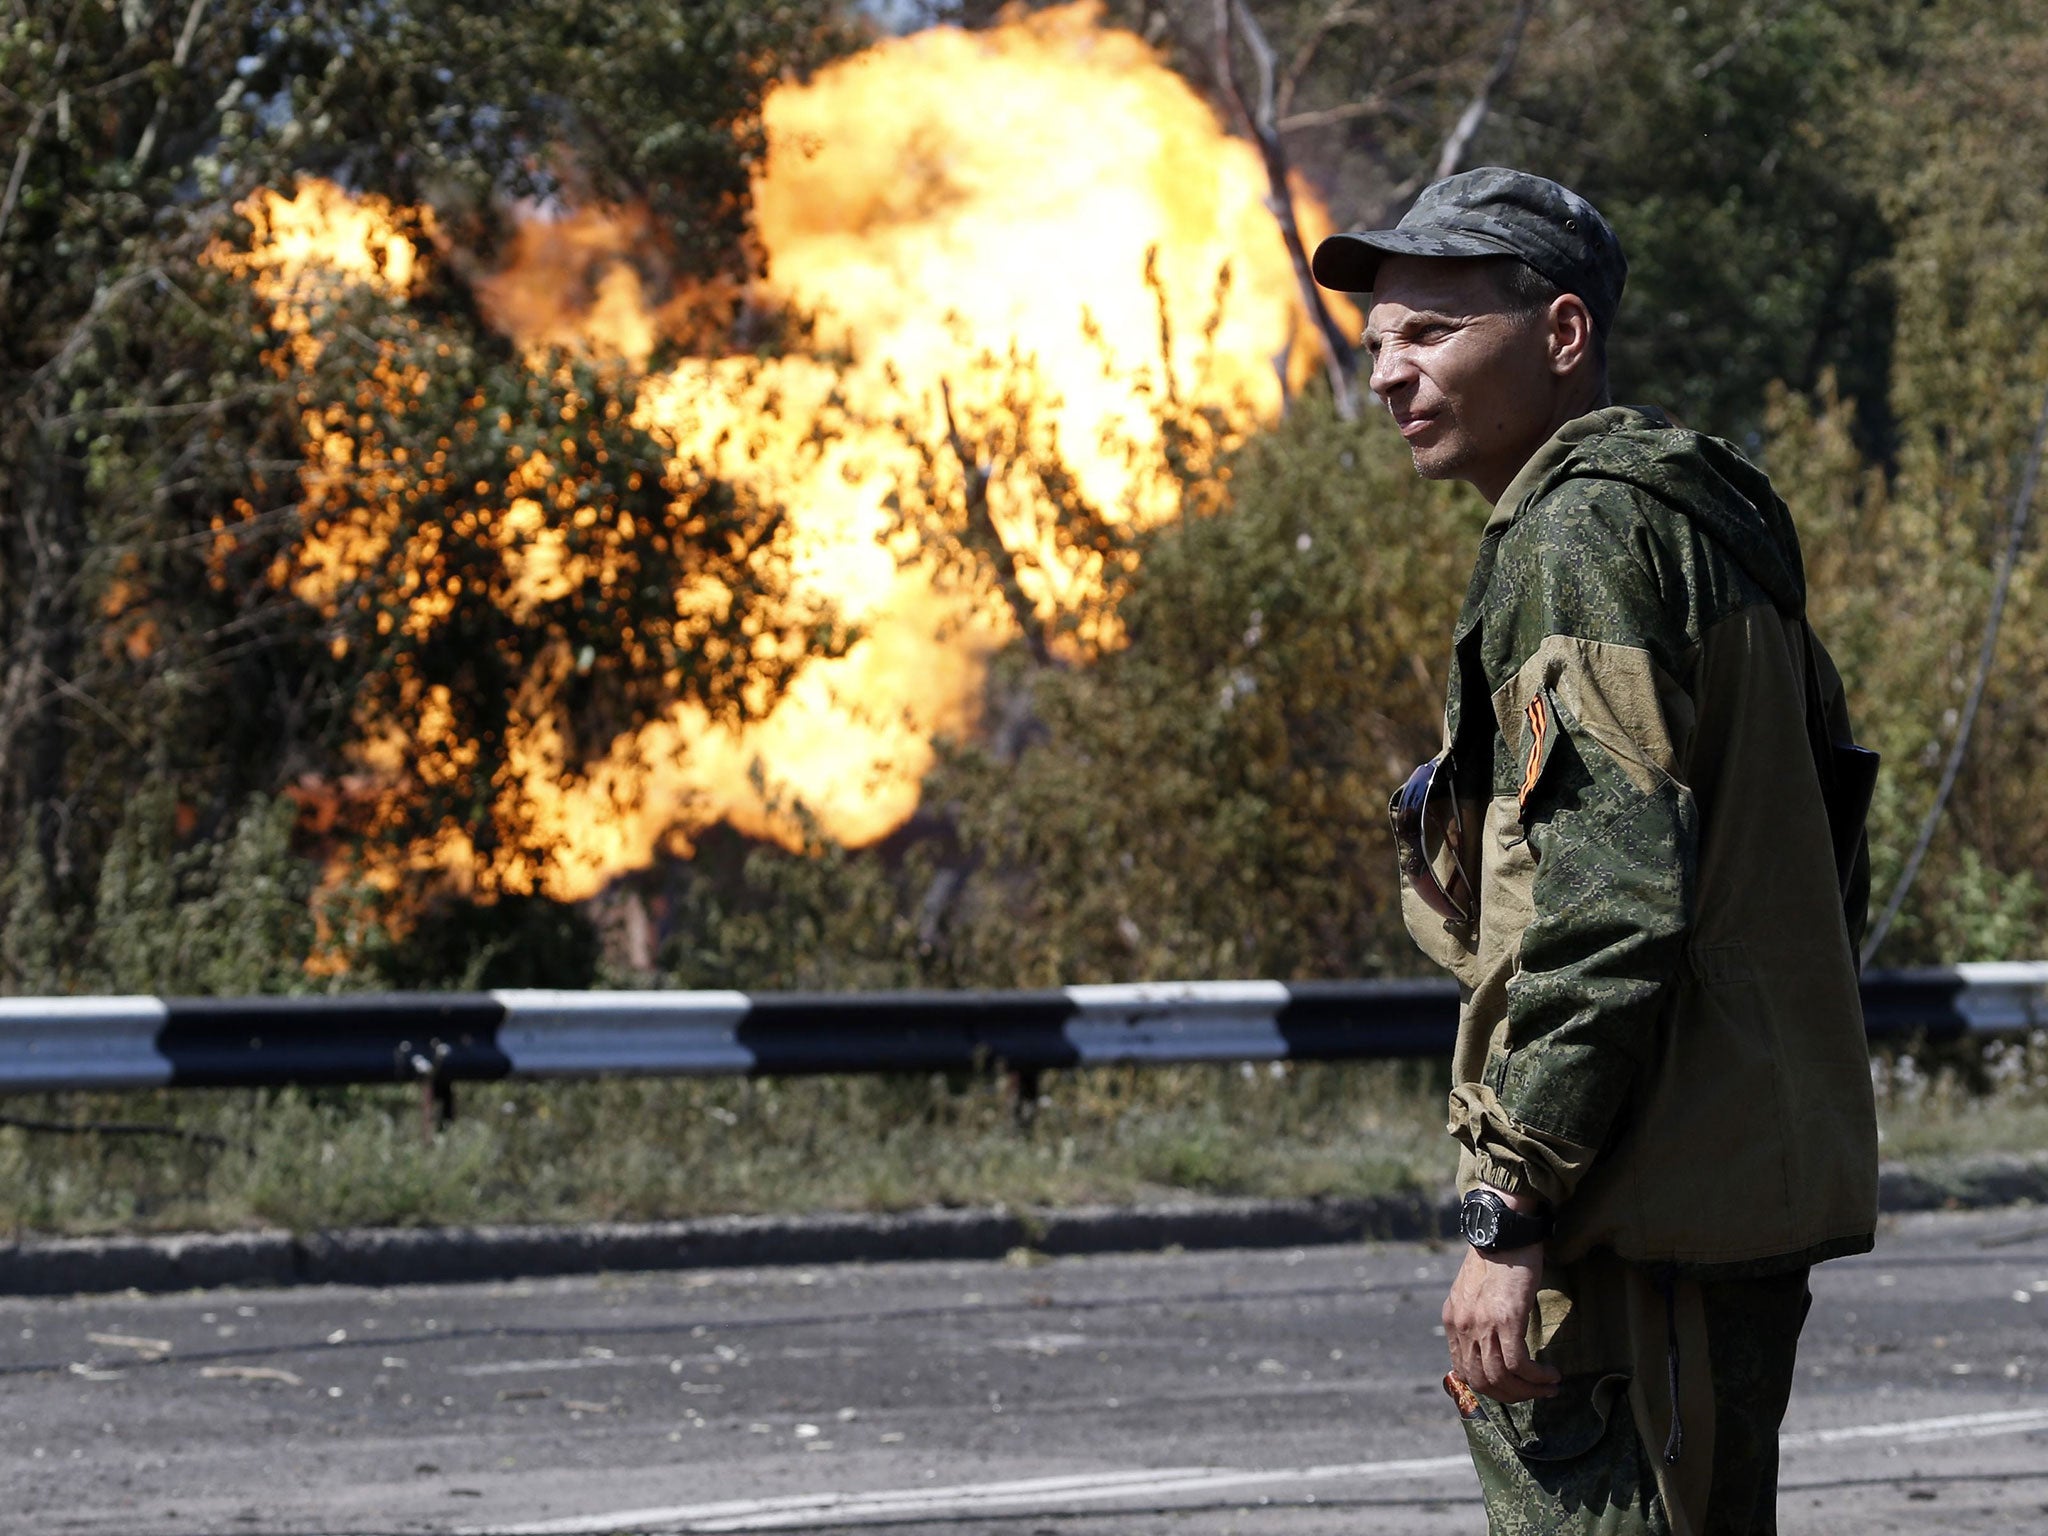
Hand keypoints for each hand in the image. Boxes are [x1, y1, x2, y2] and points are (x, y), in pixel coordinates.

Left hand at [1442, 1239, 1560, 1404]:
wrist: (1504, 1229)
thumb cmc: (1497, 1257)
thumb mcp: (1474, 1290)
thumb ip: (1474, 1316)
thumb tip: (1487, 1345)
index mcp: (1453, 1319)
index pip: (1464, 1371)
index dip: (1490, 1388)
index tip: (1513, 1388)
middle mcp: (1463, 1325)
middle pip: (1482, 1381)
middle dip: (1512, 1395)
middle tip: (1535, 1393)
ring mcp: (1483, 1323)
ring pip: (1501, 1377)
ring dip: (1528, 1390)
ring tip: (1549, 1387)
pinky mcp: (1507, 1319)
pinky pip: (1519, 1364)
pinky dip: (1537, 1377)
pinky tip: (1551, 1375)